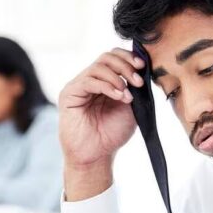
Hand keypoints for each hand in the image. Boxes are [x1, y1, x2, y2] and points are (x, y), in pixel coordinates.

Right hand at [58, 47, 144, 199]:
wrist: (97, 156)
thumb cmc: (112, 134)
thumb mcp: (131, 107)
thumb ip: (134, 88)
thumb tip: (143, 69)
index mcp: (104, 81)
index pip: (114, 57)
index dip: (128, 57)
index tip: (143, 67)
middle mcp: (90, 80)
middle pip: (106, 57)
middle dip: (125, 65)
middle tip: (138, 82)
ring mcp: (78, 86)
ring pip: (98, 66)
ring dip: (117, 78)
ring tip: (127, 96)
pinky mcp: (69, 94)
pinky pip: (88, 80)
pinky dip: (106, 86)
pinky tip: (118, 96)